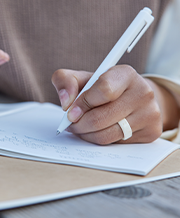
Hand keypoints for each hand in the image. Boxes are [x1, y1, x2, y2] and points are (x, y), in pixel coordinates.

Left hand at [52, 65, 178, 143]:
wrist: (132, 97)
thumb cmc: (102, 87)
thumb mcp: (82, 78)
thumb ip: (65, 81)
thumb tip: (65, 102)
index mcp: (125, 74)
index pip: (104, 90)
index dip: (83, 103)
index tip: (70, 111)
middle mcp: (143, 92)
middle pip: (102, 117)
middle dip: (79, 124)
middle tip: (70, 124)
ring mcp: (150, 113)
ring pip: (107, 134)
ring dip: (86, 134)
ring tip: (79, 128)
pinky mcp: (151, 132)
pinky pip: (116, 143)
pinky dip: (99, 140)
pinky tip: (95, 132)